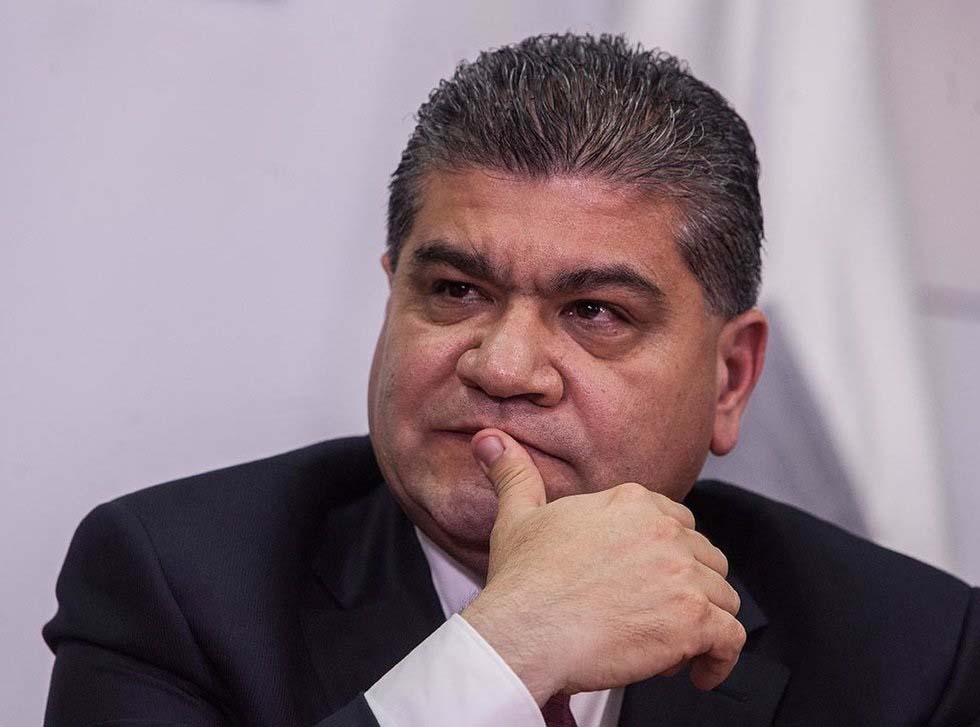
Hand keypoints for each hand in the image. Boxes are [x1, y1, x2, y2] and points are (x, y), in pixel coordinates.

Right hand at [460, 429, 744, 704]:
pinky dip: (720, 659)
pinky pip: (731, 639)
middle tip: (655, 616)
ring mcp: (682, 575)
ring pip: (722, 598)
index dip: (667, 556)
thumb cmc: (523, 581)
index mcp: (632, 503)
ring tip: (669, 646)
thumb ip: (515, 474)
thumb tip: (490, 440)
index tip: (648, 580)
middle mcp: (664, 532)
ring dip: (703, 624)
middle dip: (689, 588)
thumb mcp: (517, 516)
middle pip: (705, 559)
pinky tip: (697, 672)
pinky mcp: (694, 620)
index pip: (678, 523)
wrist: (526, 630)